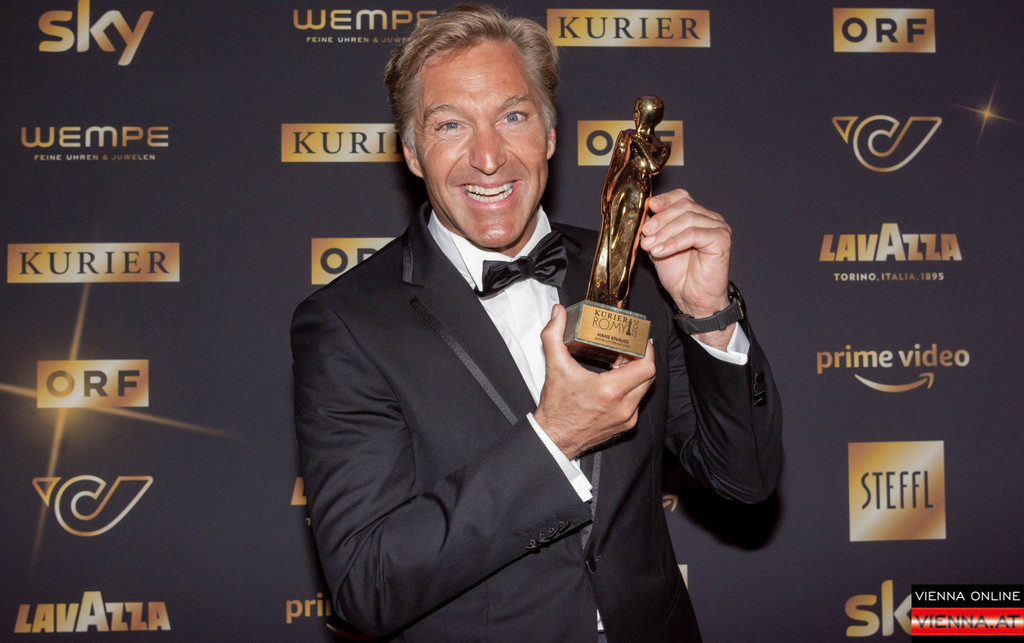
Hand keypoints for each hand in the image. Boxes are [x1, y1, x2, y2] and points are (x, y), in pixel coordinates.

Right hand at [534, 305, 655, 459]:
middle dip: (643, 360)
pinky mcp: (626, 425)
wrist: (555, 438)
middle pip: (649, 376)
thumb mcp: (554, 367)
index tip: (639, 340)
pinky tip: (617, 381)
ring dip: (637, 374)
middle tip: (630, 349)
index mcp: (610, 391)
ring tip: (622, 363)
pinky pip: (637, 402)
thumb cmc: (556, 408)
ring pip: (645, 389)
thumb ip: (554, 335)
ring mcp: (627, 418)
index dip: (647, 351)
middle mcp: (624, 406)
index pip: (646, 367)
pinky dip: (632, 389)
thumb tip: (558, 313)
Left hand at [640, 189, 731, 318]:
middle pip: (683, 206)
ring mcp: (718, 227)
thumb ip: (654, 230)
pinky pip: (693, 234)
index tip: (649, 208)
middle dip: (660, 219)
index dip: (664, 200)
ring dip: (664, 233)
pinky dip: (673, 242)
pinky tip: (660, 252)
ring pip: (687, 218)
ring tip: (650, 246)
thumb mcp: (659, 246)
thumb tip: (642, 215)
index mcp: (697, 216)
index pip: (681, 197)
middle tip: (645, 234)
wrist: (693, 299)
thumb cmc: (680, 276)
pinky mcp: (721, 239)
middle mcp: (710, 218)